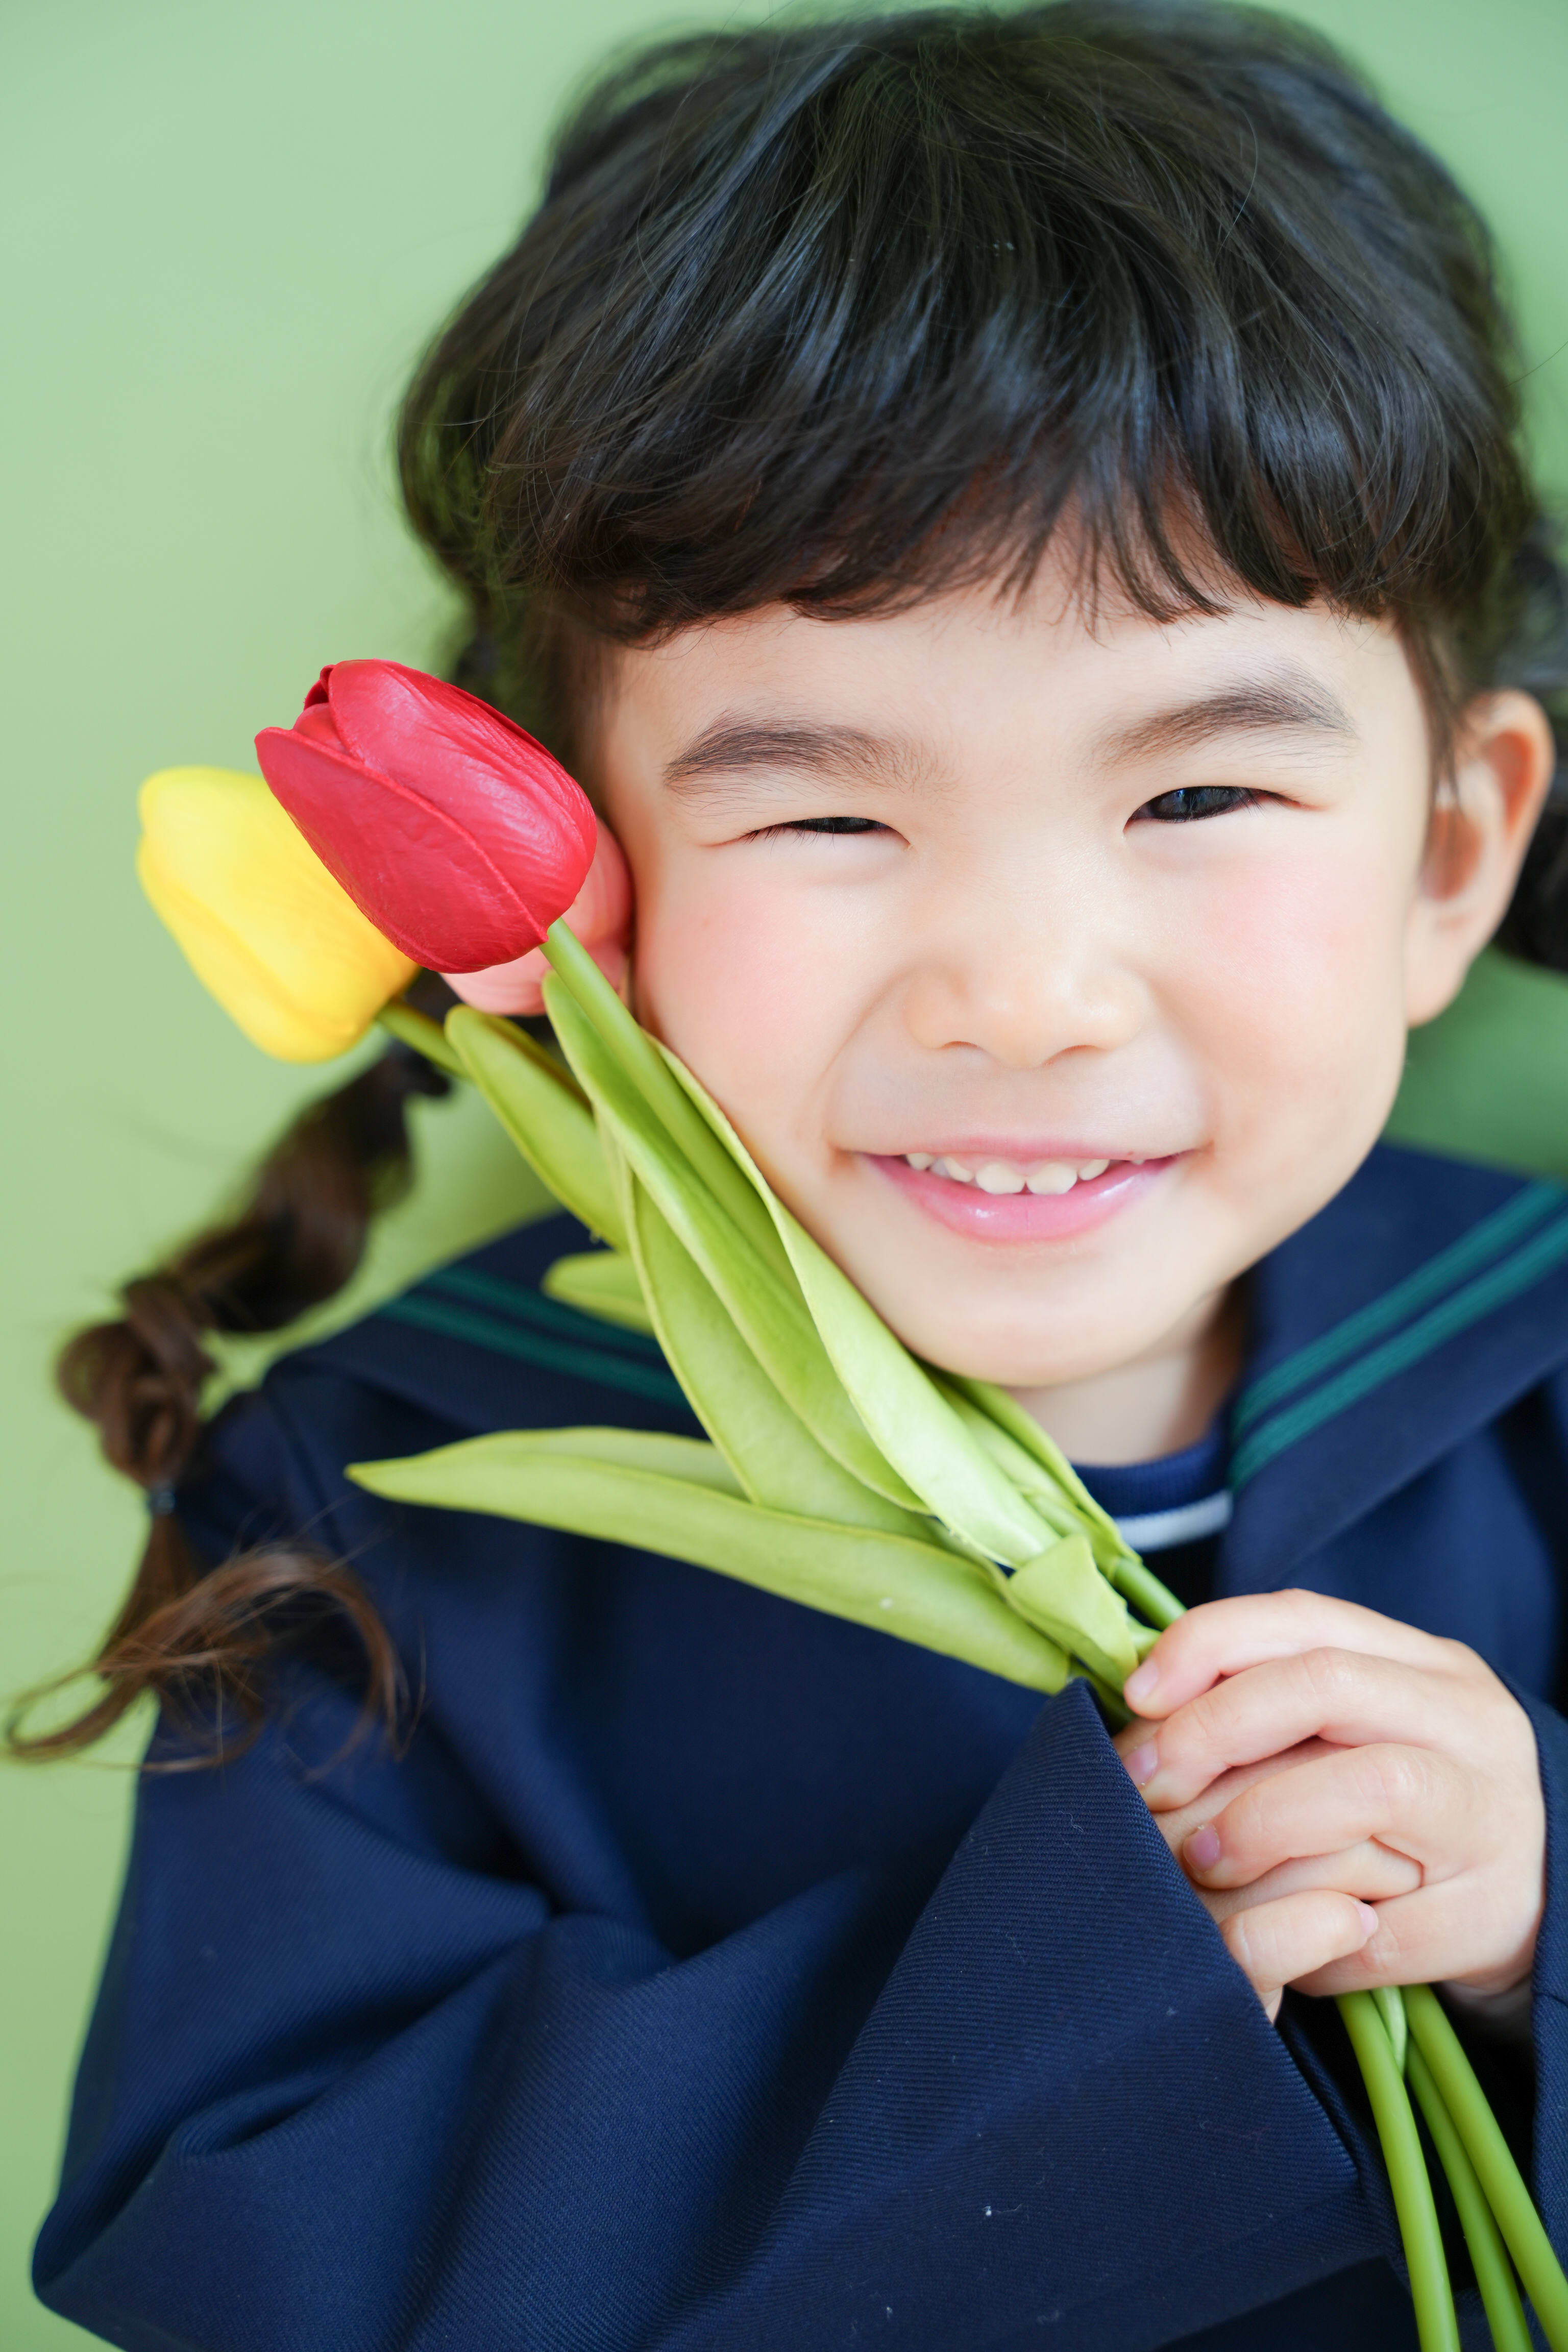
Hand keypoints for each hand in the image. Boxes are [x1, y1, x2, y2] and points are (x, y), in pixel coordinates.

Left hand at [1112, 1591, 1544, 2019]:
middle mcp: (1467, 1723)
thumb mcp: (1363, 1730)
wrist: (1547, 1892)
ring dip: (1259, 1823)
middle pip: (1326, 1686)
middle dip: (1214, 1728)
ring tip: (1200, 1862)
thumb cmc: (1413, 1801)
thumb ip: (1275, 1702)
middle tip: (1145, 1783)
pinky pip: (1383, 1924)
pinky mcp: (1491, 1915)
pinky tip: (1270, 1943)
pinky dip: (1309, 1935)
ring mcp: (1490, 1816)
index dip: (1206, 1645)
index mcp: (1425, 1664)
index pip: (1303, 1620)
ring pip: (1368, 1788)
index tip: (1138, 1695)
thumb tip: (1142, 1710)